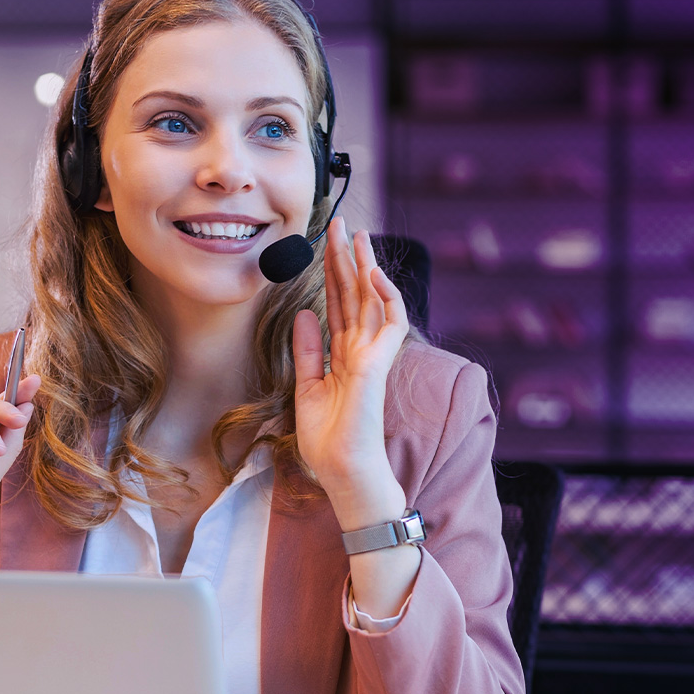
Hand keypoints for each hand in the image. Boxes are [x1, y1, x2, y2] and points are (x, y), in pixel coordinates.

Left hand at [293, 219, 410, 529]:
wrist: (341, 470)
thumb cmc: (328, 439)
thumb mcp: (306, 385)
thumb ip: (308, 349)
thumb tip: (303, 313)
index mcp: (344, 354)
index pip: (338, 303)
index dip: (332, 272)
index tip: (324, 242)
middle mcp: (361, 350)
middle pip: (355, 293)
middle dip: (347, 257)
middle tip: (339, 222)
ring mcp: (373, 355)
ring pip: (373, 299)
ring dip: (366, 265)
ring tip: (357, 235)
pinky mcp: (379, 364)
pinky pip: (390, 321)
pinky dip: (385, 295)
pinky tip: (371, 272)